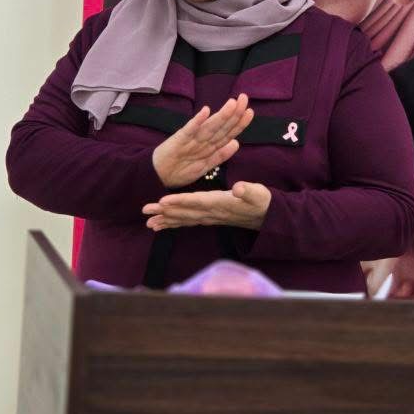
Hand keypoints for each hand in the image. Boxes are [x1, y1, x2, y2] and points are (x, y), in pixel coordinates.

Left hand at [142, 181, 271, 230]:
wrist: (268, 217)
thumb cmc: (262, 201)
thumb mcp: (258, 193)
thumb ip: (248, 190)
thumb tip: (238, 188)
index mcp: (220, 203)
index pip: (196, 202)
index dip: (180, 202)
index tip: (163, 201)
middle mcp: (212, 213)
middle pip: (185, 213)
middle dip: (165, 212)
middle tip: (145, 211)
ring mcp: (210, 217)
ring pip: (184, 219)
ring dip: (166, 220)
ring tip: (149, 223)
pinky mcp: (210, 219)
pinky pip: (189, 222)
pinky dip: (175, 223)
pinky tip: (163, 225)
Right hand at [151, 95, 253, 187]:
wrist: (156, 175)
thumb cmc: (180, 169)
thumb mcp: (204, 166)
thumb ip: (220, 155)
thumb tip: (237, 143)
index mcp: (209, 146)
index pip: (228, 133)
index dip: (239, 123)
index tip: (250, 112)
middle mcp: (202, 140)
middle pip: (221, 126)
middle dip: (234, 113)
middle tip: (245, 98)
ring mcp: (191, 139)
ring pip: (209, 127)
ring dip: (221, 115)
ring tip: (232, 103)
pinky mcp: (178, 140)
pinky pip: (189, 130)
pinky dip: (197, 121)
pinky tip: (205, 111)